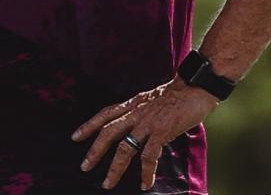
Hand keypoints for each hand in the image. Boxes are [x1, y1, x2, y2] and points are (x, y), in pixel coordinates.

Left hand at [71, 78, 219, 190]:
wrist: (195, 87)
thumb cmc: (177, 94)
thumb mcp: (152, 100)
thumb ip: (141, 112)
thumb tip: (136, 129)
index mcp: (133, 104)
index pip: (106, 114)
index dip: (89, 125)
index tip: (75, 137)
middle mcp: (136, 112)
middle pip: (108, 132)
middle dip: (94, 150)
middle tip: (84, 166)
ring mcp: (148, 122)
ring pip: (124, 148)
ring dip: (114, 168)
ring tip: (107, 183)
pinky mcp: (161, 131)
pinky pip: (149, 157)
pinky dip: (145, 172)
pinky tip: (145, 184)